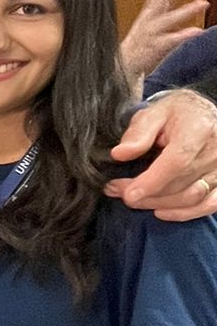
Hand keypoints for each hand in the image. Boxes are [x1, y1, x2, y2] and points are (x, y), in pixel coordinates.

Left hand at [107, 89, 216, 218]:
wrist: (204, 114)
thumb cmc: (178, 113)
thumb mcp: (155, 112)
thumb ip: (138, 132)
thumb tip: (120, 154)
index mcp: (198, 129)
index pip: (178, 161)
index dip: (152, 181)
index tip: (129, 194)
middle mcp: (216, 151)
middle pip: (180, 183)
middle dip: (146, 194)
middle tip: (117, 191)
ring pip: (190, 198)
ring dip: (158, 204)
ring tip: (134, 199)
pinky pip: (208, 205)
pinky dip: (183, 213)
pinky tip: (161, 212)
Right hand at [120, 0, 207, 81]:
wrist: (118, 72)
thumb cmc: (134, 51)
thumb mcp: (143, 30)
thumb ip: (155, 15)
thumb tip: (165, 2)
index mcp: (145, 18)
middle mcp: (147, 24)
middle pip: (159, 3)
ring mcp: (151, 36)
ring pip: (169, 20)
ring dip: (185, 11)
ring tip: (203, 4)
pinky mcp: (154, 49)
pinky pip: (171, 41)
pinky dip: (183, 35)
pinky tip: (196, 30)